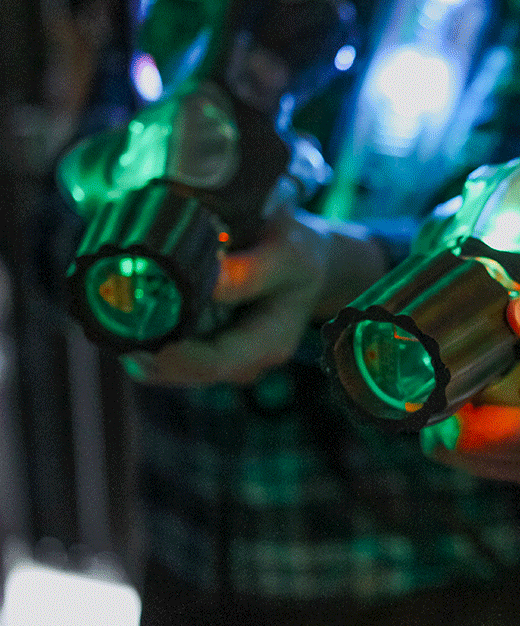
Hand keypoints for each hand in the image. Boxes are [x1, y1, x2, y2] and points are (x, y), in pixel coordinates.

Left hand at [122, 209, 386, 385]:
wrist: (303, 260)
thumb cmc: (299, 254)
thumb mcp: (287, 254)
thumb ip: (250, 271)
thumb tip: (205, 278)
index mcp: (269, 343)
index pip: (218, 364)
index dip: (178, 360)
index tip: (145, 347)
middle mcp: (244, 360)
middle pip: (185, 371)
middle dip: (146, 353)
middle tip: (109, 327)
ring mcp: (223, 356)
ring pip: (169, 366)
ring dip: (139, 344)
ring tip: (110, 316)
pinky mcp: (204, 345)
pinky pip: (167, 350)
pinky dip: (145, 334)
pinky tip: (124, 313)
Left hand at [424, 293, 519, 502]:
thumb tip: (516, 313)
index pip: (467, 439)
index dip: (442, 401)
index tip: (438, 360)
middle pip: (456, 451)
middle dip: (450, 407)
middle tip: (458, 359)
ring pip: (466, 458)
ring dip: (465, 418)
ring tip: (482, 372)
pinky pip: (486, 459)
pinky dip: (483, 427)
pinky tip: (500, 392)